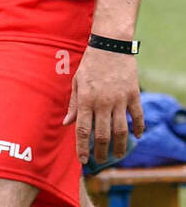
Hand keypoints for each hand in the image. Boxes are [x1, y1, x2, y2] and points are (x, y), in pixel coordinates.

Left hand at [63, 46, 143, 164]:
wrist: (110, 45)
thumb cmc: (90, 64)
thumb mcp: (77, 83)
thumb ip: (73, 105)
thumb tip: (66, 124)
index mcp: (86, 101)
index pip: (83, 131)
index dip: (82, 148)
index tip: (83, 161)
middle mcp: (103, 103)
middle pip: (103, 135)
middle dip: (100, 152)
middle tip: (100, 161)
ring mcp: (120, 99)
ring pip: (121, 130)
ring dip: (120, 146)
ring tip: (118, 156)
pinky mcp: (133, 94)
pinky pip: (137, 115)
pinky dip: (139, 127)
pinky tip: (138, 136)